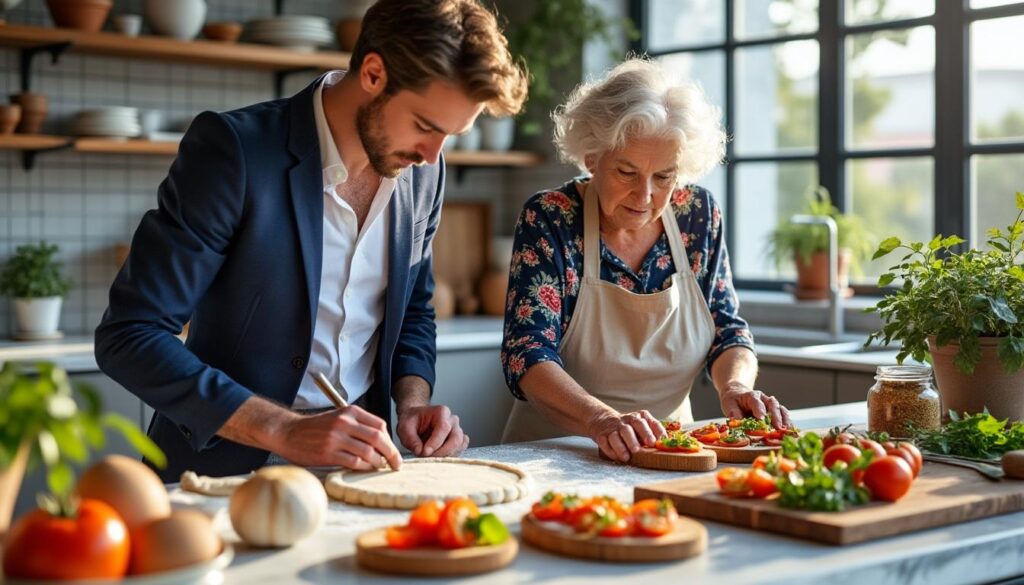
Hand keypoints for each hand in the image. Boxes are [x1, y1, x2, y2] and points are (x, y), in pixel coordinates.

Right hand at [274, 405, 402, 469]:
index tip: (393, 450)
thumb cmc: (316, 428)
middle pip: (378, 438)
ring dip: (378, 462)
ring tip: (379, 466)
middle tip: (396, 464)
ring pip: (368, 451)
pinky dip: (364, 467)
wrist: (289, 432)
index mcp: (349, 411)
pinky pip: (354, 462)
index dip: (390, 440)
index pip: (380, 425)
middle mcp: (344, 422)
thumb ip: (358, 426)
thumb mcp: (338, 418)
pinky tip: (365, 468)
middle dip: (391, 453)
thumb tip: (382, 443)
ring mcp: (336, 438)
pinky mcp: (328, 453)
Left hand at [396, 404, 468, 456]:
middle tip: (428, 457)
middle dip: (442, 451)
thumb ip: (411, 439)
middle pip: (456, 438)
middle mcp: (452, 420)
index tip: (424, 452)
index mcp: (441, 412)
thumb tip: (420, 451)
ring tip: (431, 458)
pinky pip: (460, 449)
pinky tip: (439, 457)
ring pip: (459, 445)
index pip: (444, 428)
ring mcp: (457, 430)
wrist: (415, 421)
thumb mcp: (404, 427)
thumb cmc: (411, 421)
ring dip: (446, 455)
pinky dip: (451, 456)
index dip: (435, 442)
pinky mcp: (457, 441)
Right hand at [589, 410, 665, 462]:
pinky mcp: (602, 436)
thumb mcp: (641, 425)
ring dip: (621, 446)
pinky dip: (610, 450)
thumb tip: (665, 443)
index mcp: (638, 418)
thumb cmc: (629, 427)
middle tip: (640, 449)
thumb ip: (653, 432)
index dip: (651, 432)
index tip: (655, 442)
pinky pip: (605, 442)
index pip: (647, 422)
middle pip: (632, 426)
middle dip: (636, 438)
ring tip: (626, 457)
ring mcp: (613, 428)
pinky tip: (616, 457)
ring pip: (616, 435)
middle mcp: (626, 421)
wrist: (603, 420)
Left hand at [719, 384, 792, 427]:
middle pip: (772, 404)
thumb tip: (737, 422)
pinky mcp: (775, 411)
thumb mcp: (729, 405)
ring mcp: (771, 405)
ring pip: (780, 409)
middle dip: (775, 416)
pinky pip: (783, 415)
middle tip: (777, 427)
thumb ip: (733, 413)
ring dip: (784, 420)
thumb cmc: (734, 401)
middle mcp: (764, 398)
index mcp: (751, 395)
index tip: (761, 419)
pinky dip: (787, 423)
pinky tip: (788, 431)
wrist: (739, 395)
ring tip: (786, 430)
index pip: (756, 401)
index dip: (759, 409)